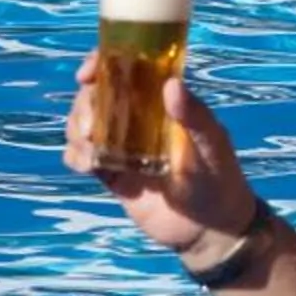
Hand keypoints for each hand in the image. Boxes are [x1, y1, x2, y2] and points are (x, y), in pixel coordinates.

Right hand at [63, 57, 259, 261]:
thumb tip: (172, 84)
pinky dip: (75, 156)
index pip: (126, 70)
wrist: (210, 231)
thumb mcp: (213, 147)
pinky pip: (82, 157)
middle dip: (83, 104)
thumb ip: (195, 118)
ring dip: (75, 129)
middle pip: (95, 96)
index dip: (100, 64)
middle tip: (90, 125)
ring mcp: (122, 146)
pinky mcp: (111, 174)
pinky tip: (88, 165)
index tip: (87, 74)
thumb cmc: (220, 180)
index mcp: (161, 102)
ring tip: (89, 148)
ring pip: (83, 125)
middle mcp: (137, 119)